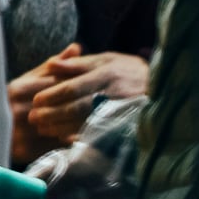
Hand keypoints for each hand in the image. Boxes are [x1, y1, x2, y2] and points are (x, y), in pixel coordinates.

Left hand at [9, 45, 150, 149]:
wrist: (164, 88)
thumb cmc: (129, 71)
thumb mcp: (107, 60)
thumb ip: (78, 64)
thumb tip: (51, 65)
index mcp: (107, 74)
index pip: (73, 87)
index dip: (52, 95)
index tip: (36, 100)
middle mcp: (113, 93)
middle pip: (76, 106)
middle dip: (52, 114)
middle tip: (34, 118)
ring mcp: (120, 111)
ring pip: (85, 121)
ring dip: (61, 127)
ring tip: (44, 128)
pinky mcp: (124, 124)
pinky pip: (100, 133)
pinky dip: (81, 137)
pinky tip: (66, 138)